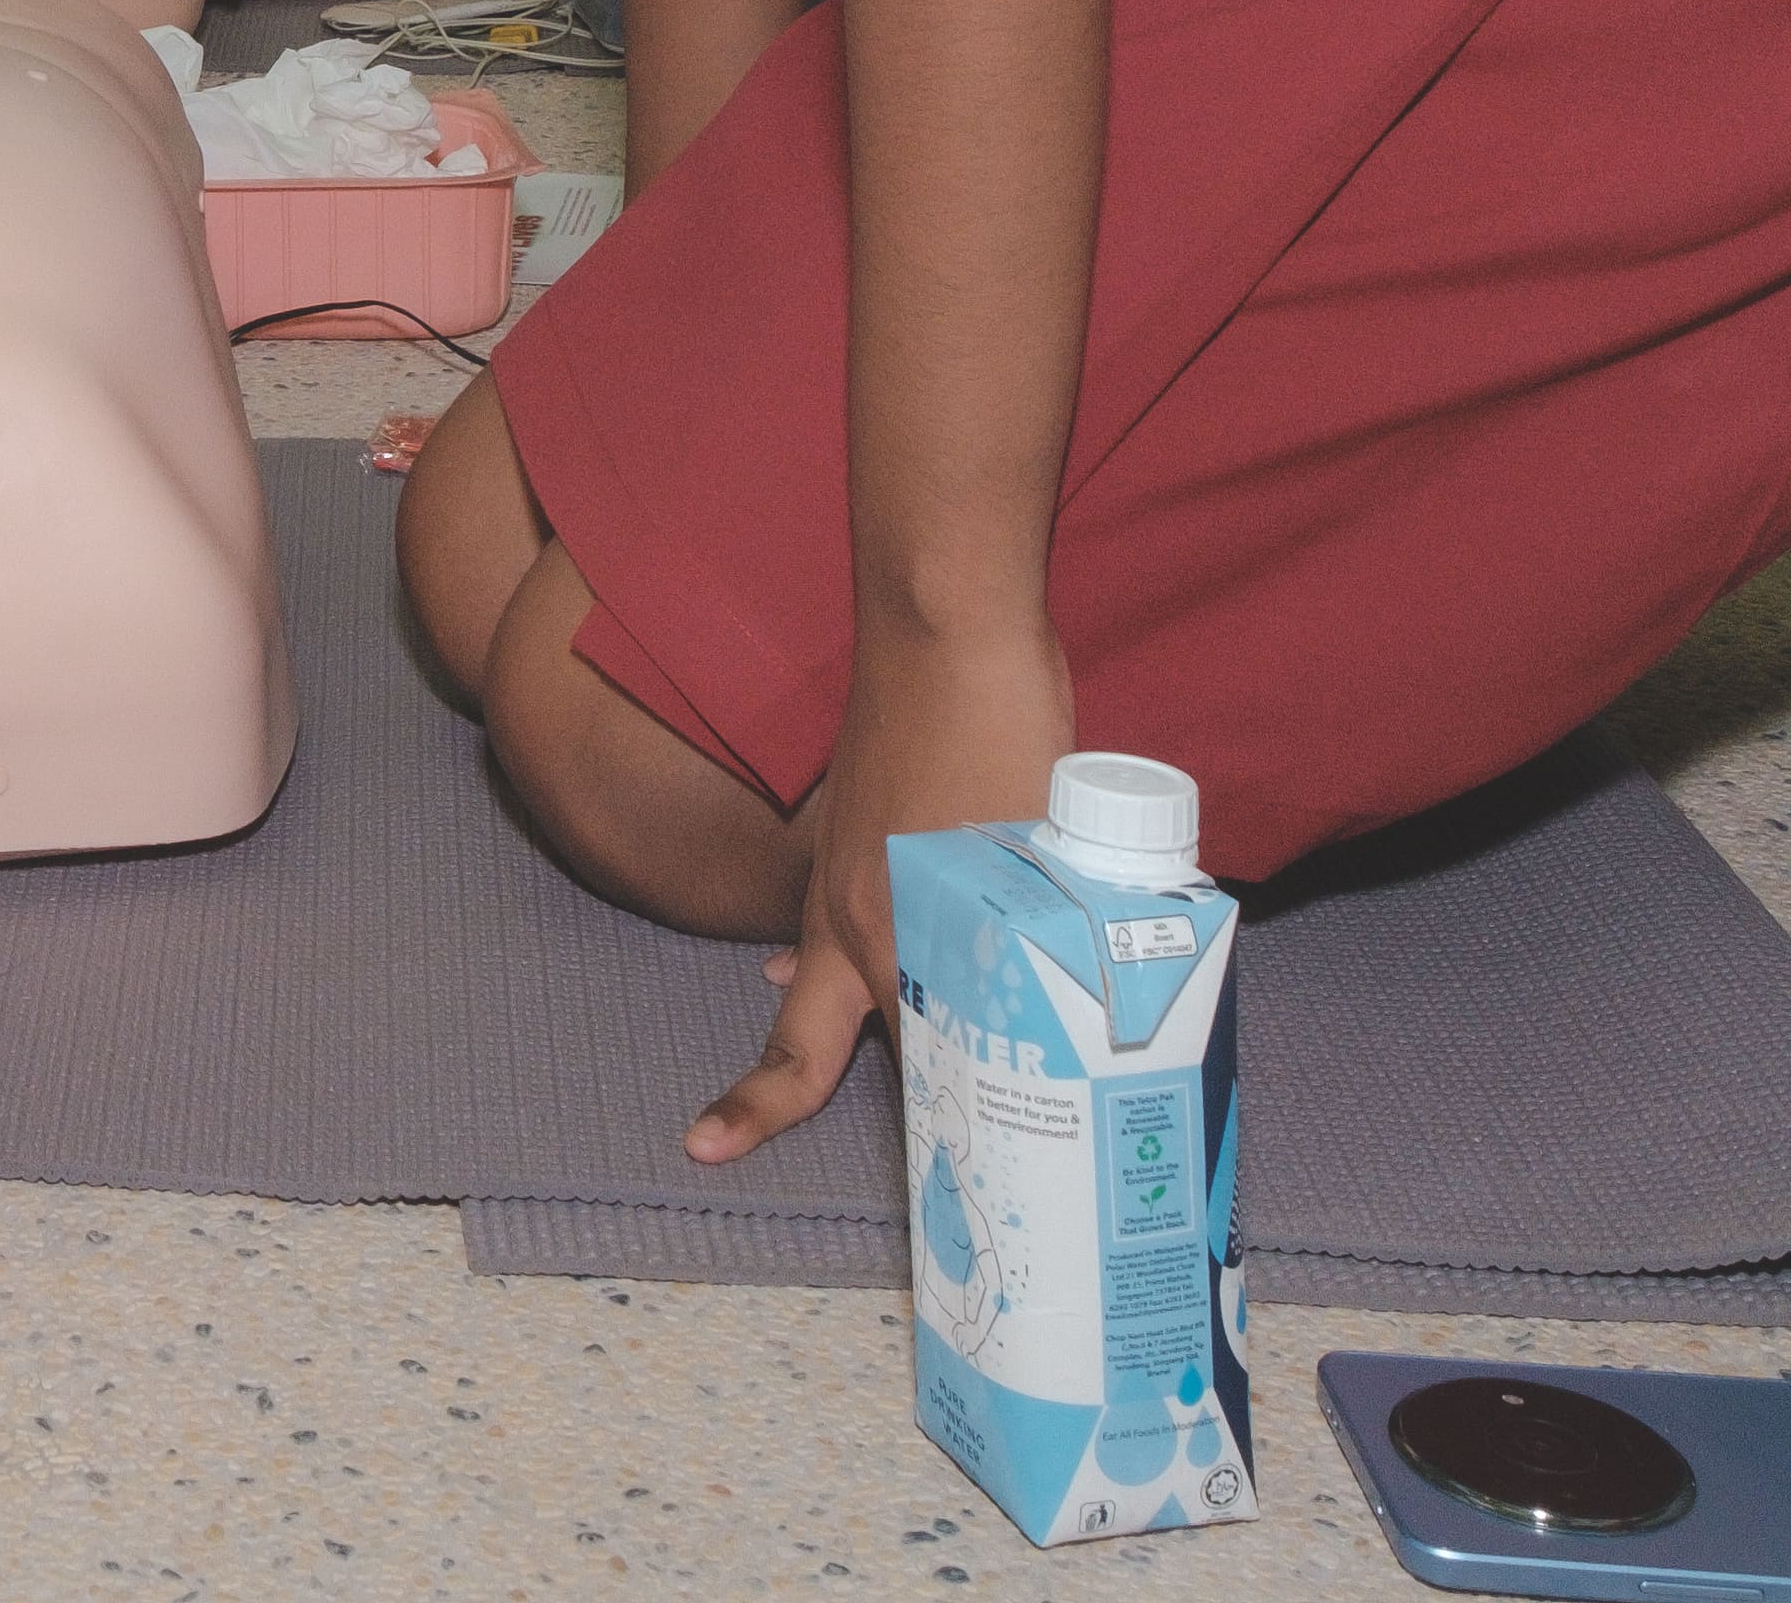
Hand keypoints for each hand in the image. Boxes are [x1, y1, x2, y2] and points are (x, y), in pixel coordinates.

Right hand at [693, 619, 1074, 1161]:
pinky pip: (823, 924)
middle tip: (707, 1146)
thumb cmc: (1000, 730)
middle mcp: (851, 914)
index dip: (917, 1124)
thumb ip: (1045, 925)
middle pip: (801, 1035)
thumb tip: (1084, 981)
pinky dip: (815, 963)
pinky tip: (801, 969)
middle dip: (756, 1100)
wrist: (943, 620)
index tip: (911, 1171)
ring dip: (802, 1031)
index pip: (902, 1059)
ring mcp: (844, 869)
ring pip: (813, 977)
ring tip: (779, 1089)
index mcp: (896, 930)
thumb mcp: (1039, 852)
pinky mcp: (855, 828)